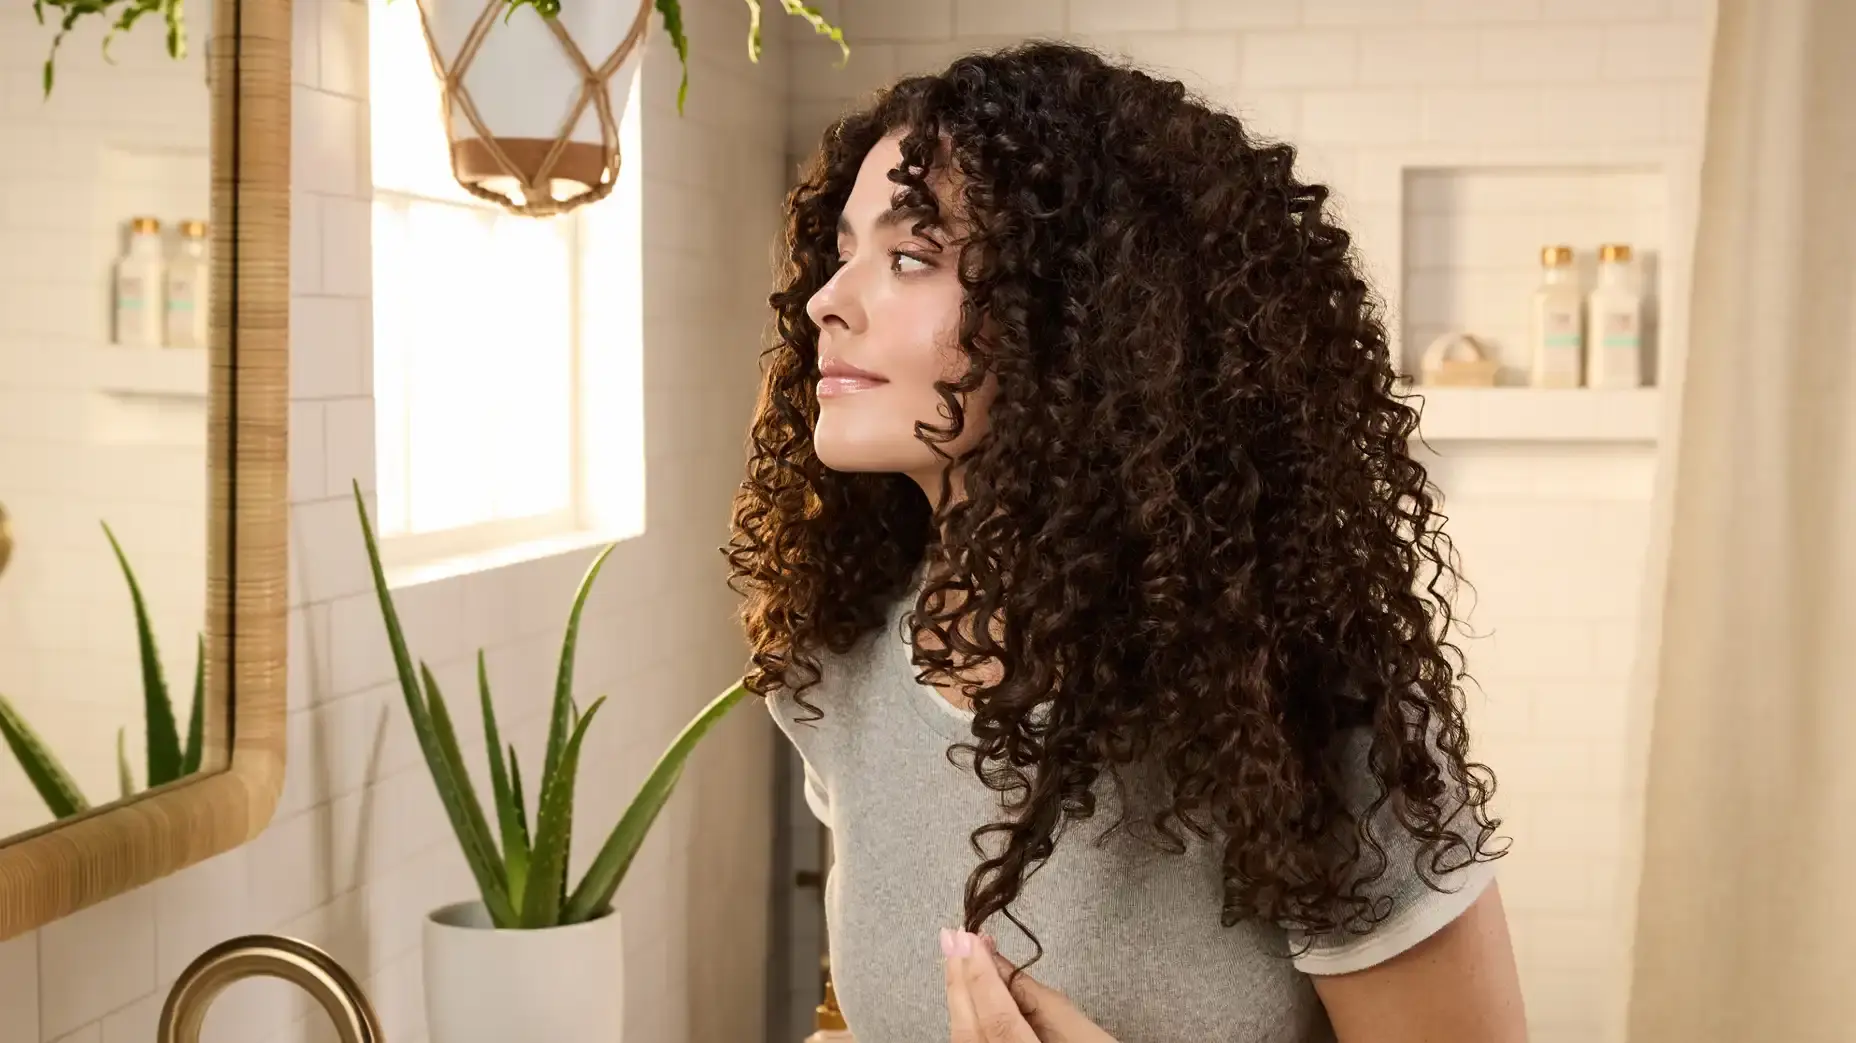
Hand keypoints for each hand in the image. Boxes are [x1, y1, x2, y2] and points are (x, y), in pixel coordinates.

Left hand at [941, 929, 1118, 1042]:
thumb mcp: (1079, 1029)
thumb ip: (1032, 996)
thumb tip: (998, 962)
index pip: (997, 1018)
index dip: (981, 976)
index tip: (970, 938)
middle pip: (967, 1028)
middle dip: (959, 977)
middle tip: (954, 937)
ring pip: (960, 1035)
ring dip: (958, 992)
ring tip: (958, 956)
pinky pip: (965, 1041)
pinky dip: (963, 1011)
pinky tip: (964, 989)